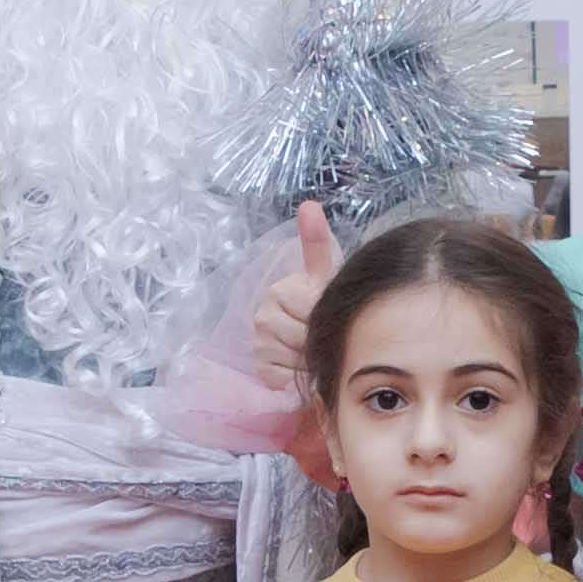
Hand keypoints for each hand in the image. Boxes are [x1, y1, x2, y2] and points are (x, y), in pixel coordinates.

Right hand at [235, 203, 338, 397]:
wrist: (309, 331)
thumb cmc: (320, 301)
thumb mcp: (324, 274)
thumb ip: (317, 243)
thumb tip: (309, 205)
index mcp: (280, 290)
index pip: (310, 312)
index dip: (323, 317)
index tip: (322, 312)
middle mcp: (263, 314)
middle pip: (304, 339)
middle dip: (317, 340)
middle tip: (321, 333)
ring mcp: (258, 341)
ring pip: (295, 359)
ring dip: (308, 358)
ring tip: (310, 347)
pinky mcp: (258, 366)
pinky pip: (282, 376)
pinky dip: (294, 375)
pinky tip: (296, 363)